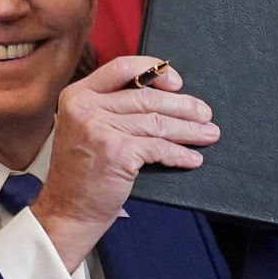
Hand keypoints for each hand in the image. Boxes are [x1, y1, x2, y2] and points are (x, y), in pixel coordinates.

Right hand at [35, 55, 219, 270]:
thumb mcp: (87, 128)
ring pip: (157, 122)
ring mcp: (100, 128)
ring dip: (189, 130)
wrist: (68, 210)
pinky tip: (193, 158)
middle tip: (205, 114)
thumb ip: (112, 107)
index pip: (122, 68)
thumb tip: (163, 96)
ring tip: (208, 134)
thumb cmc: (83, 172)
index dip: (154, 70)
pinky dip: (180, 154)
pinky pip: (159, 147)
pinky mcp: (117, 151)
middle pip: (147, 97)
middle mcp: (86, 107)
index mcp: (78, 94)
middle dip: (183, 106)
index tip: (177, 82)